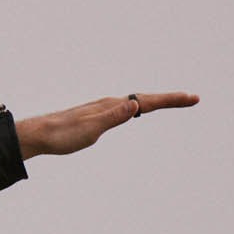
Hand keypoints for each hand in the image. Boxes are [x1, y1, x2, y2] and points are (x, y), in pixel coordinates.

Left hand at [16, 90, 199, 157]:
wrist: (40, 135)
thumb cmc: (63, 135)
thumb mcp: (91, 129)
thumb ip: (113, 117)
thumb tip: (135, 104)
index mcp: (112, 106)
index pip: (148, 101)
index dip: (171, 100)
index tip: (192, 98)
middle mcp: (111, 104)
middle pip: (147, 99)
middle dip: (171, 99)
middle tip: (193, 99)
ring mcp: (105, 109)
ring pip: (138, 102)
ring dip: (158, 101)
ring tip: (176, 101)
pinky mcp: (99, 116)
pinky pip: (128, 109)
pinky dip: (142, 107)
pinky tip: (140, 110)